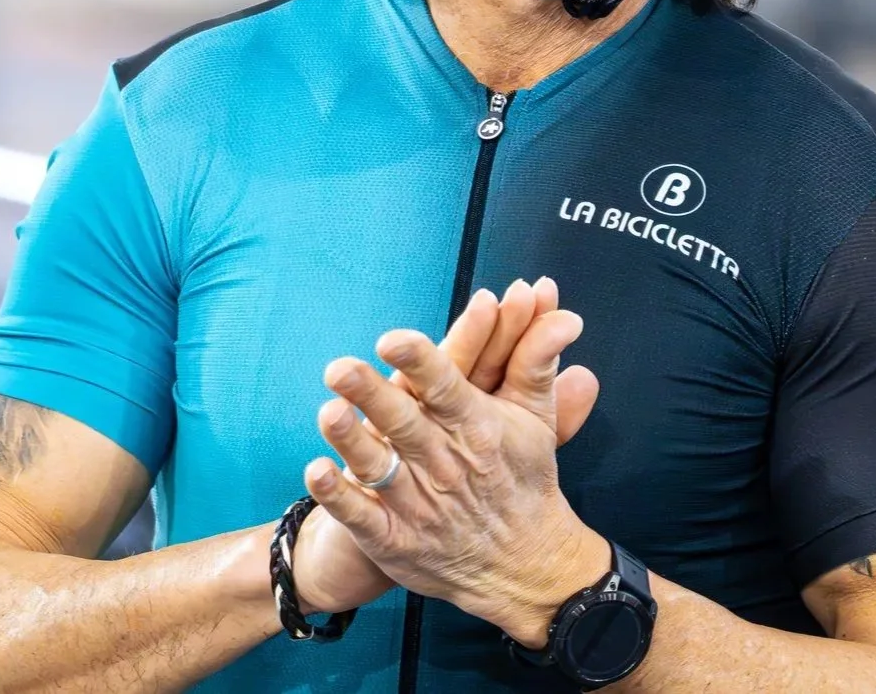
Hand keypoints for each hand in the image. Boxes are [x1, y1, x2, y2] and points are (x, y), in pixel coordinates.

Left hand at [303, 311, 609, 645]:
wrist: (525, 567)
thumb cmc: (524, 477)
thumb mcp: (536, 417)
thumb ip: (536, 357)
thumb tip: (558, 307)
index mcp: (477, 427)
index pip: (446, 388)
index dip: (421, 362)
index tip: (393, 339)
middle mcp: (445, 464)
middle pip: (404, 424)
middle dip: (372, 395)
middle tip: (339, 367)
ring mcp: (418, 506)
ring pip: (378, 467)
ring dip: (352, 441)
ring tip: (328, 412)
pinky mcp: (396, 541)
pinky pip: (362, 518)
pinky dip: (339, 498)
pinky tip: (317, 471)